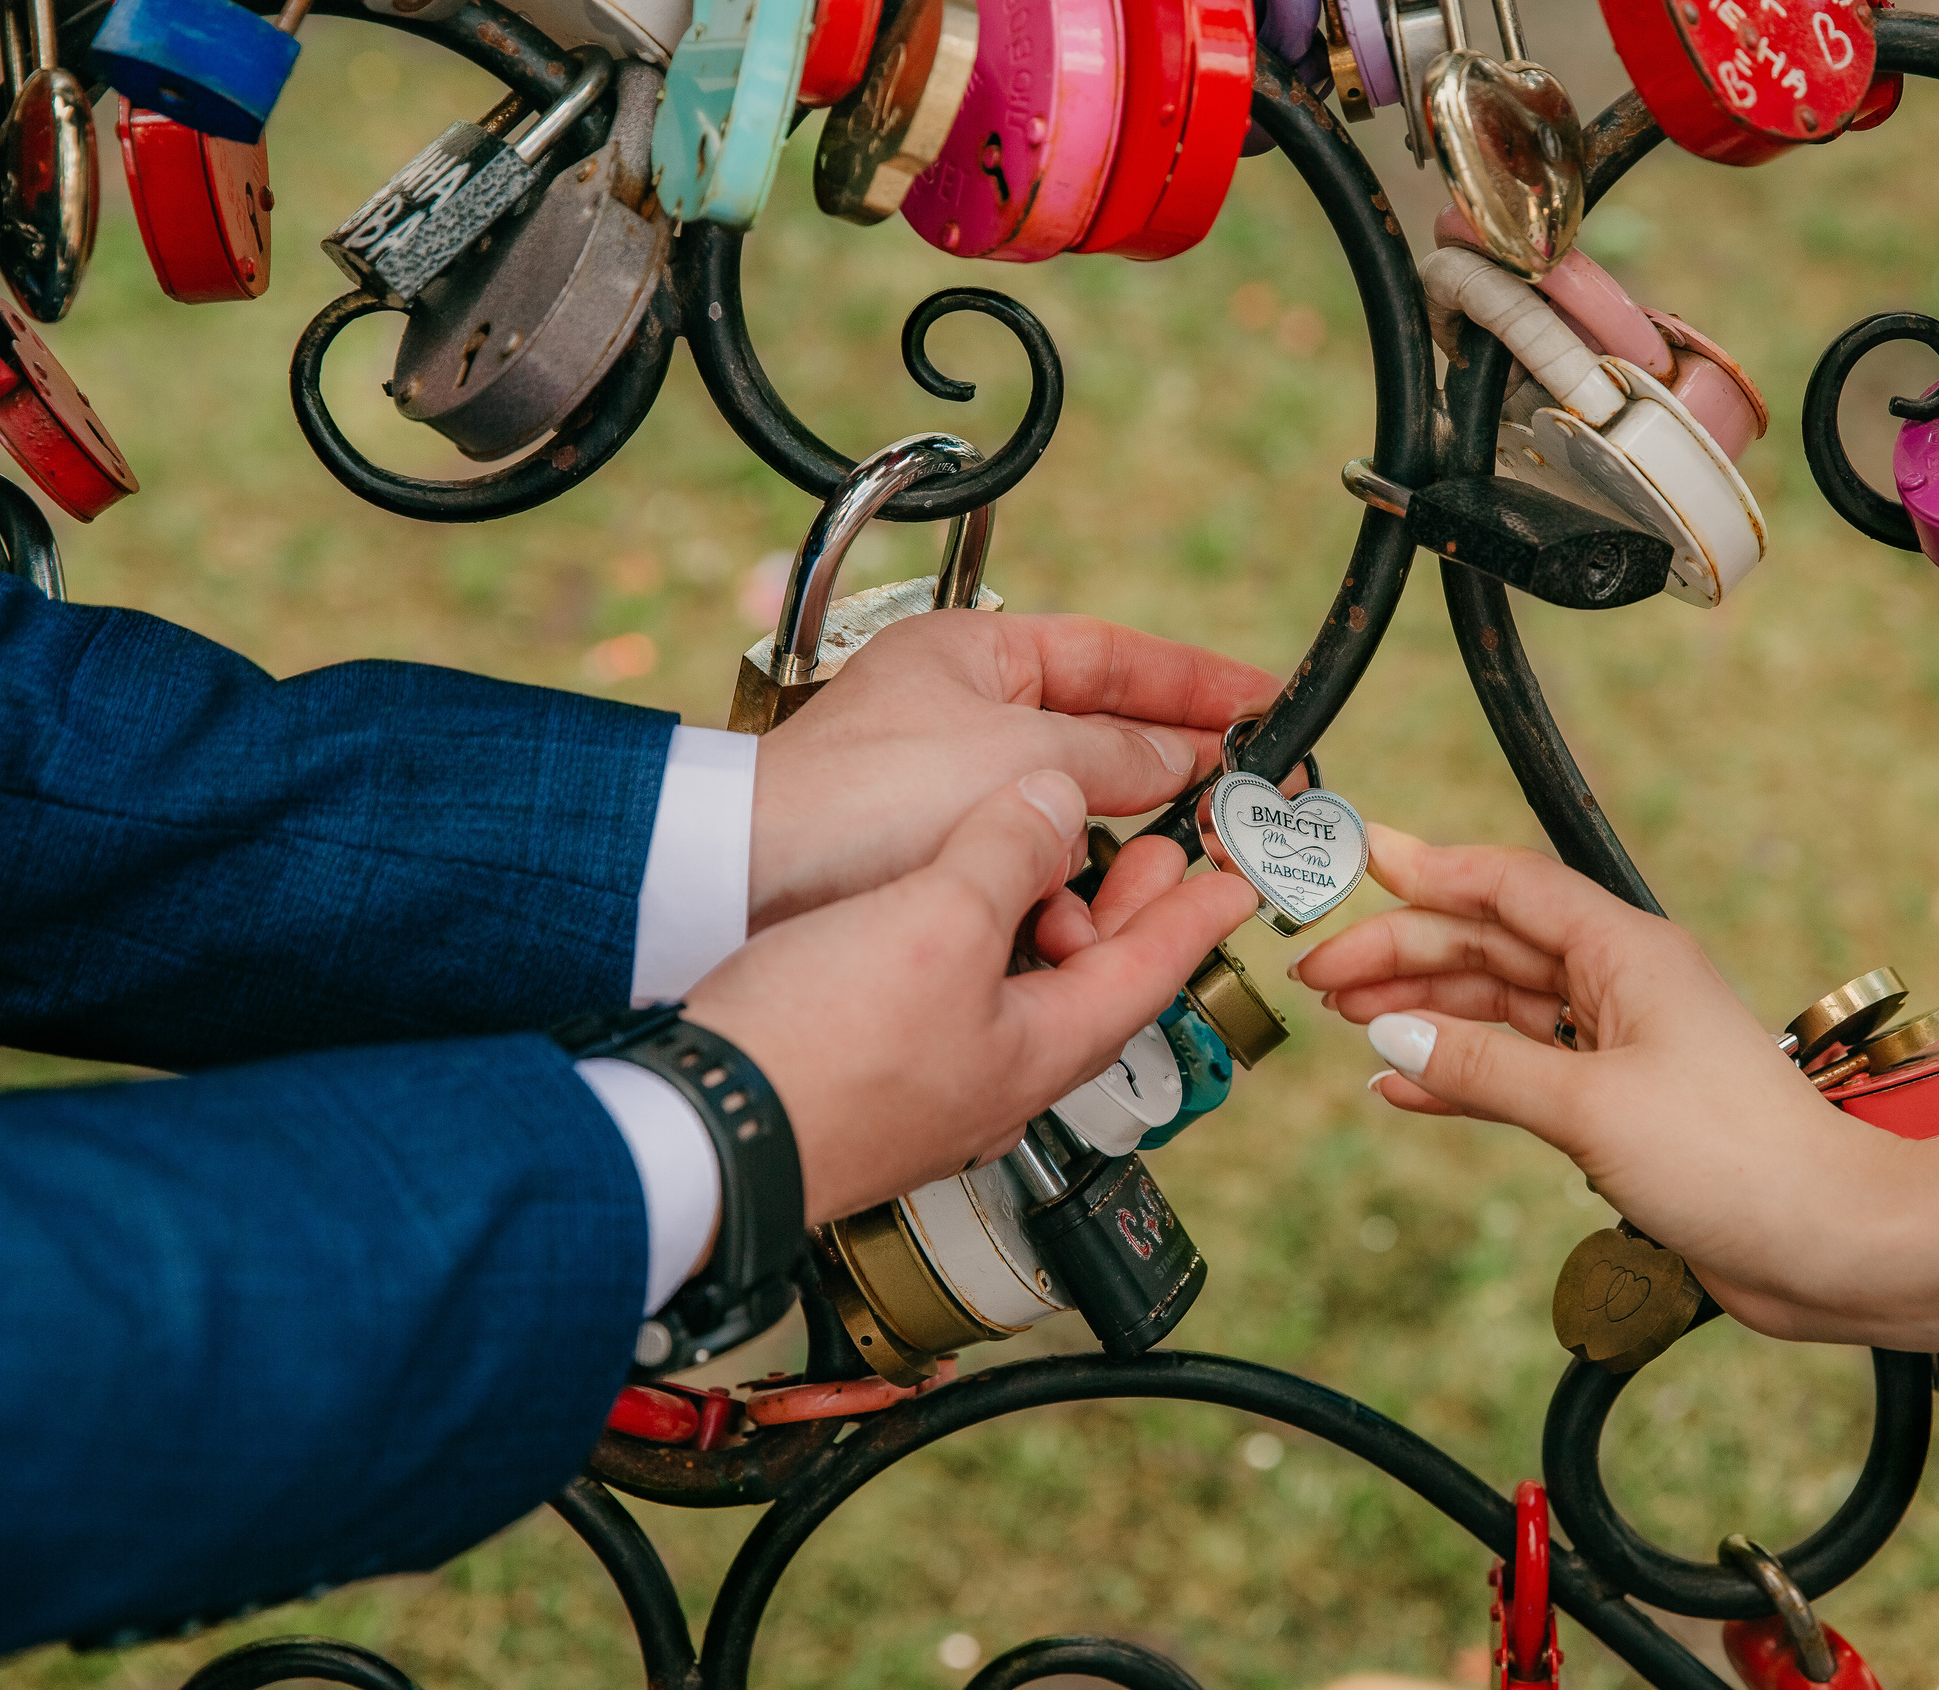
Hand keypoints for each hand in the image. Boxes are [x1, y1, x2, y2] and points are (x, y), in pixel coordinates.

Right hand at [688, 770, 1257, 1224]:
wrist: (699, 1136)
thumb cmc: (820, 1053)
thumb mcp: (937, 921)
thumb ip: (1006, 852)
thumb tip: (1050, 801)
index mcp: (1041, 1053)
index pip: (1150, 974)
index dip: (1197, 917)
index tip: (1239, 883)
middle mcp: (997, 1085)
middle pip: (1092, 989)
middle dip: (1125, 914)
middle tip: (1152, 850)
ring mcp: (934, 1092)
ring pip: (1022, 1000)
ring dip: (1045, 929)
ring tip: (1044, 869)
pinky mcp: (872, 1086)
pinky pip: (957, 1010)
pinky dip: (976, 954)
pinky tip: (944, 921)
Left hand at [749, 611, 1278, 930]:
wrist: (752, 884)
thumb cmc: (858, 796)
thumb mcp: (1018, 755)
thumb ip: (1118, 752)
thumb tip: (1189, 755)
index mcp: (974, 652)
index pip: (1113, 654)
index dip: (1196, 680)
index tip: (1265, 703)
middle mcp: (961, 712)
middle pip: (1098, 737)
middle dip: (1165, 773)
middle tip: (1240, 793)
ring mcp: (946, 786)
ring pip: (1068, 814)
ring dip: (1108, 846)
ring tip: (1165, 861)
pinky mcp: (935, 858)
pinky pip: (1028, 866)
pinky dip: (1060, 889)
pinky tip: (1082, 912)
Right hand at [1289, 827, 1873, 1334]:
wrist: (1827, 1241)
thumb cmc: (1735, 1158)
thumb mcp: (1589, 1107)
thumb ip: (1481, 1069)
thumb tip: (1390, 1040)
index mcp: (1627, 950)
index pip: (1507, 886)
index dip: (1428, 869)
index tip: (1358, 859)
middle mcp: (1621, 984)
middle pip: (1491, 945)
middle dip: (1405, 954)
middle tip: (1321, 977)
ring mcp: (1618, 1044)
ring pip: (1498, 1008)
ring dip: (1424, 1013)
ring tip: (1347, 1023)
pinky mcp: (1616, 1105)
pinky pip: (1516, 1070)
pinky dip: (1456, 1075)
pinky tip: (1399, 1086)